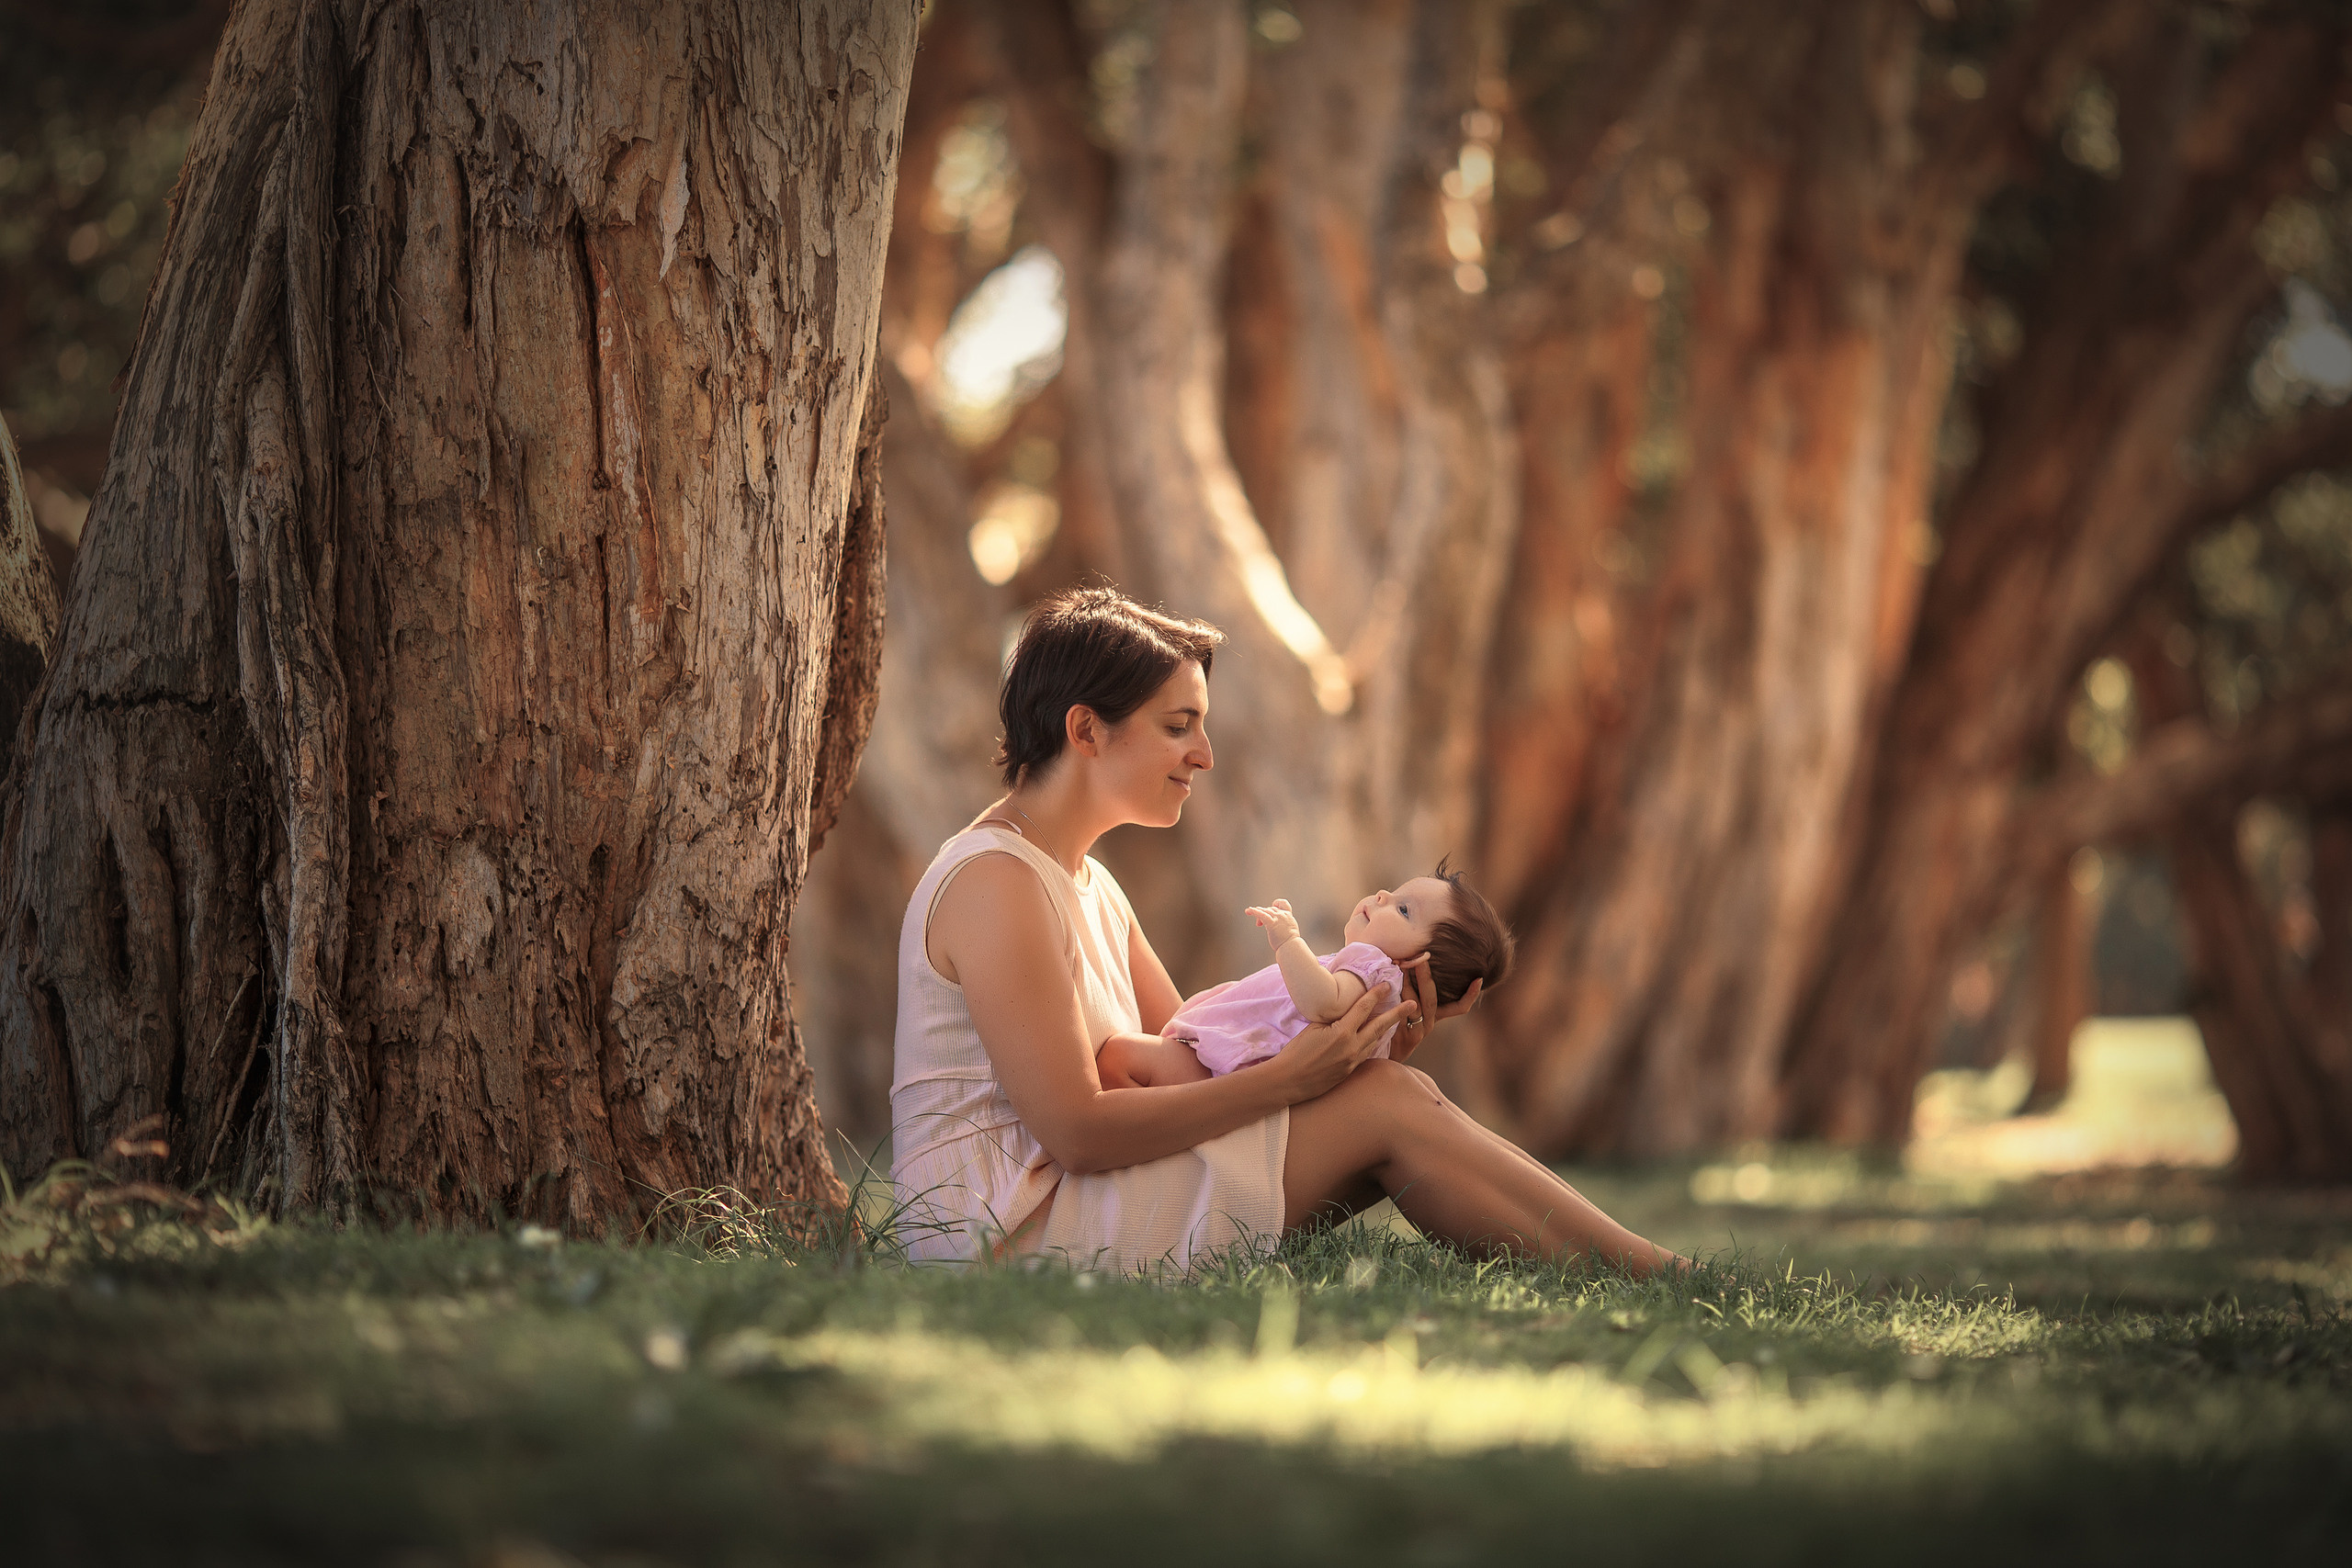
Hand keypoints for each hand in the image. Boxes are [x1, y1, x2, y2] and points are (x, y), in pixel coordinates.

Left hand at [1246, 898, 1302, 949]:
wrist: (1291, 947)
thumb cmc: (1290, 943)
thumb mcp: (1289, 930)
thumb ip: (1284, 925)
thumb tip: (1277, 927)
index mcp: (1289, 916)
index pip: (1283, 903)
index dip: (1275, 904)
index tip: (1270, 910)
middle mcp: (1283, 915)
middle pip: (1270, 909)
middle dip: (1263, 913)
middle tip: (1258, 924)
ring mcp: (1277, 918)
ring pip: (1265, 910)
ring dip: (1256, 912)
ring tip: (1248, 912)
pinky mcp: (1271, 923)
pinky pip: (1262, 915)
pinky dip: (1254, 912)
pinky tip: (1249, 910)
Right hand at [1266, 982, 1415, 1102]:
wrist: (1288, 1081)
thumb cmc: (1296, 1052)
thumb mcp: (1314, 1028)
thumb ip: (1334, 1020)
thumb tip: (1346, 1013)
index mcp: (1342, 1033)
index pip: (1363, 1008)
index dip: (1376, 994)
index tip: (1387, 984)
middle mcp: (1352, 1048)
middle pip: (1380, 1026)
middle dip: (1397, 1014)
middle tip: (1412, 1004)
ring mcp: (1353, 1062)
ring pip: (1375, 1041)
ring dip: (1385, 1029)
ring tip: (1395, 1019)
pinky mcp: (1350, 1072)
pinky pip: (1367, 1053)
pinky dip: (1372, 1042)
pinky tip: (1375, 1038)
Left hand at [1389, 955, 1479, 1062]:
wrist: (1385, 1056)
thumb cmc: (1396, 1027)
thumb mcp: (1409, 1009)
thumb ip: (1411, 989)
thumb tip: (1408, 962)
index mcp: (1435, 1015)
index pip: (1460, 1007)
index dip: (1471, 995)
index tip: (1479, 979)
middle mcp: (1430, 1023)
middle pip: (1432, 998)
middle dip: (1426, 976)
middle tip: (1421, 957)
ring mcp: (1419, 1031)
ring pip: (1416, 1004)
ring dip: (1407, 984)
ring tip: (1400, 966)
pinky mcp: (1406, 1036)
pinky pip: (1402, 1014)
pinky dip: (1395, 998)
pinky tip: (1388, 985)